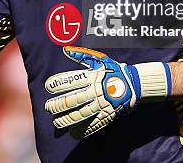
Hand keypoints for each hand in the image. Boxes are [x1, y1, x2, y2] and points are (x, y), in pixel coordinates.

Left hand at [44, 47, 170, 138]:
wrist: (135, 83)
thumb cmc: (113, 70)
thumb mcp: (99, 60)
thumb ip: (81, 55)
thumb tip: (65, 50)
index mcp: (92, 77)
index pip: (71, 81)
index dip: (58, 84)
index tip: (47, 87)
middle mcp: (95, 91)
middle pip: (72, 100)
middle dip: (58, 105)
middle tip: (48, 107)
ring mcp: (102, 104)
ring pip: (81, 114)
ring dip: (66, 119)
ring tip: (56, 122)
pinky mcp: (108, 115)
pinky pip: (94, 124)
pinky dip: (83, 130)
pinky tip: (73, 133)